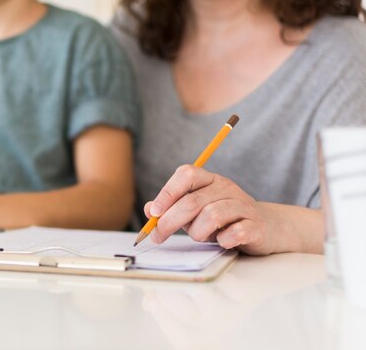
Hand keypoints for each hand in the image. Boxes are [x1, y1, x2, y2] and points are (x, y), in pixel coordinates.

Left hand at [144, 165, 285, 254]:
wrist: (267, 228)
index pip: (186, 174)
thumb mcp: (195, 211)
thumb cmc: (223, 219)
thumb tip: (149, 209)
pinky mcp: (256, 225)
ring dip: (198, 232)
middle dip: (170, 221)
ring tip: (199, 237)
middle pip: (192, 201)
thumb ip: (172, 208)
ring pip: (211, 216)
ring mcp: (243, 205)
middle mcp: (226, 187)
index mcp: (209, 179)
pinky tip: (222, 242)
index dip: (167, 193)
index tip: (154, 213)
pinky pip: (235, 233)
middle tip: (158, 236)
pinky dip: (223, 240)